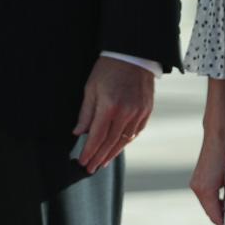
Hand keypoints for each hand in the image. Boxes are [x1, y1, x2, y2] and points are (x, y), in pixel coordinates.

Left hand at [73, 56, 154, 173]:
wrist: (134, 55)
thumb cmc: (108, 69)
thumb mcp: (91, 88)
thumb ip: (86, 113)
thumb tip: (78, 133)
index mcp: (109, 106)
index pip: (97, 136)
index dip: (89, 151)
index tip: (82, 162)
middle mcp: (126, 113)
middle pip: (110, 142)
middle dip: (99, 157)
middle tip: (90, 168)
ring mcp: (138, 113)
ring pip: (125, 141)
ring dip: (112, 153)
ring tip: (102, 162)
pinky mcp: (146, 111)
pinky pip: (135, 132)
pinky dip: (126, 142)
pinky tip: (117, 147)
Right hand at [190, 128, 224, 224]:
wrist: (220, 130)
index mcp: (205, 190)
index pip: (215, 217)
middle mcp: (197, 188)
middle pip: (212, 212)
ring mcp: (197, 183)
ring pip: (211, 204)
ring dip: (223, 211)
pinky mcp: (200, 177)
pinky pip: (210, 196)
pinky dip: (220, 201)